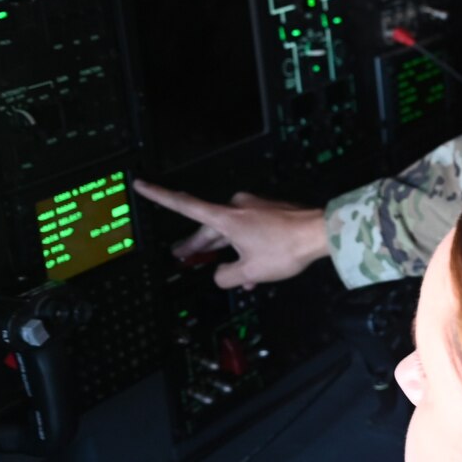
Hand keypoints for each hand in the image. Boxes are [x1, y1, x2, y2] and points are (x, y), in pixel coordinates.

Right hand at [133, 180, 330, 286]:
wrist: (320, 233)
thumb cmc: (285, 248)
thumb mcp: (251, 272)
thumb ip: (228, 277)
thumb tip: (221, 276)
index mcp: (225, 218)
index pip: (183, 204)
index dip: (159, 195)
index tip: (140, 184)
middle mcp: (237, 208)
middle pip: (208, 228)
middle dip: (197, 245)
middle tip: (181, 255)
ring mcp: (254, 209)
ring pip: (231, 232)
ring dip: (226, 252)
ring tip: (223, 274)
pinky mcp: (269, 214)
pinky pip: (249, 232)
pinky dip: (245, 249)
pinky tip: (252, 271)